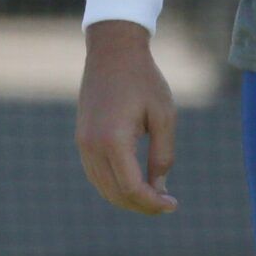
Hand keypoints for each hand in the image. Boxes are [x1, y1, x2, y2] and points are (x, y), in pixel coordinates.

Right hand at [76, 21, 178, 215]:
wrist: (113, 50)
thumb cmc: (143, 79)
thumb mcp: (163, 115)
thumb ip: (163, 155)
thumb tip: (159, 188)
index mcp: (114, 140)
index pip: (132, 189)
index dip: (153, 204)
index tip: (173, 205)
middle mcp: (93, 146)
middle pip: (116, 194)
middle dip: (142, 205)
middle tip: (166, 203)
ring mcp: (83, 143)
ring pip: (103, 188)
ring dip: (127, 198)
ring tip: (153, 195)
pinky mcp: (82, 138)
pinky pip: (96, 174)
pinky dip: (114, 185)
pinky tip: (135, 181)